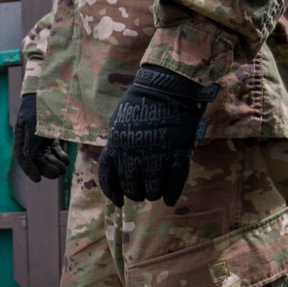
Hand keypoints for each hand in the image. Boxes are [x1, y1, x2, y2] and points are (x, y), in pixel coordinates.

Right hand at [14, 93, 69, 182]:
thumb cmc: (40, 105)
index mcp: (22, 136)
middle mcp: (30, 139)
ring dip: (54, 164)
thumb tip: (31, 161)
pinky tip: (65, 161)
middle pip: (37, 159)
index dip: (29, 170)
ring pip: (47, 156)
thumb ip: (32, 142)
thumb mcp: (34, 123)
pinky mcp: (51, 134)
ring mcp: (41, 137)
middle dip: (46, 168)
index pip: (23, 158)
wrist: (49, 88)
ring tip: (63, 169)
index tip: (38, 179)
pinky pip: (54, 149)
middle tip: (57, 174)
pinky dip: (59, 156)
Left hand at [98, 66, 217, 206]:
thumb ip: (117, 144)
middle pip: (131, 185)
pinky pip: (175, 180)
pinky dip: (172, 193)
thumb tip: (116, 165)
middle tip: (141, 194)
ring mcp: (157, 152)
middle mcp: (134, 151)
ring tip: (155, 193)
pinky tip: (170, 199)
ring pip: (153, 186)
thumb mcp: (119, 122)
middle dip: (135, 194)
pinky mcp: (178, 150)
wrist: (167, 85)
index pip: (108, 176)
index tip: (117, 201)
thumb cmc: (141, 103)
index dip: (112, 192)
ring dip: (153, 194)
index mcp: (117, 144)